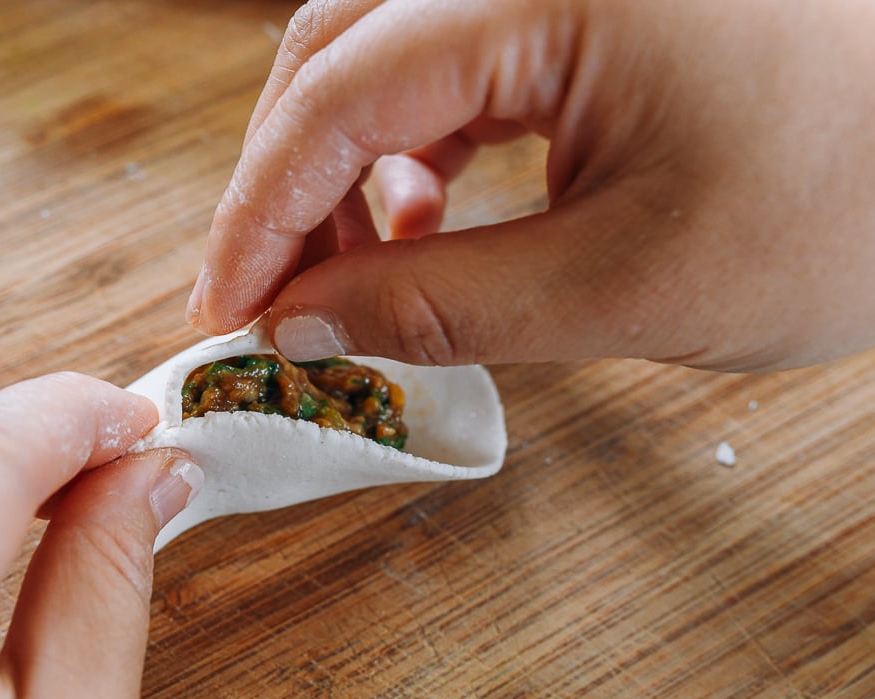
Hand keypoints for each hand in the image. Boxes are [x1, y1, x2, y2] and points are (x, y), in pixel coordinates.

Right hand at [188, 0, 874, 371]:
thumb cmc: (858, 201)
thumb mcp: (632, 284)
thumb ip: (444, 308)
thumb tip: (305, 327)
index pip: (340, 95)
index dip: (262, 214)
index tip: (227, 311)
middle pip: (338, 48)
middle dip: (289, 182)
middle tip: (271, 296)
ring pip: (387, 51)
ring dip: (347, 166)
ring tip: (366, 270)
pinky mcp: (590, 2)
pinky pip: (454, 59)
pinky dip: (415, 147)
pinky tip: (425, 217)